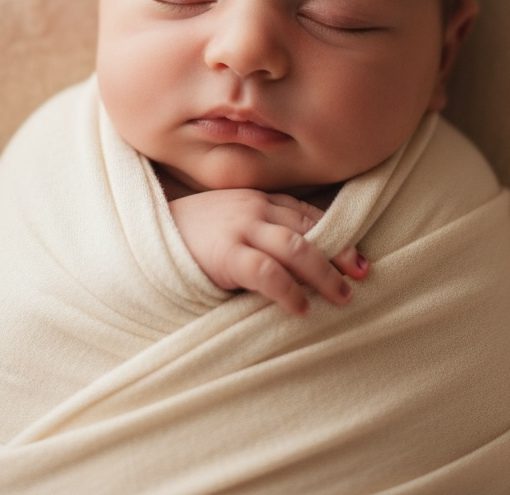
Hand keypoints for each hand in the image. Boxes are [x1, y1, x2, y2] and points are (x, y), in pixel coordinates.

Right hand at [169, 189, 369, 316]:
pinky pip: (266, 271)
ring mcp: (241, 228)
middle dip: (340, 252)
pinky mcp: (225, 253)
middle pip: (309, 228)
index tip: (359, 257)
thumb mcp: (232, 221)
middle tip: (362, 275)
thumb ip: (261, 227)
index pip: (307, 214)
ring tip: (342, 297)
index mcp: (259, 199)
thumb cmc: (194, 233)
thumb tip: (301, 255)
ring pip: (296, 247)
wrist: (147, 234)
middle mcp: (255, 208)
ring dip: (324, 273)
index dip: (337, 234)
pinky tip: (301, 309)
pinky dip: (289, 290)